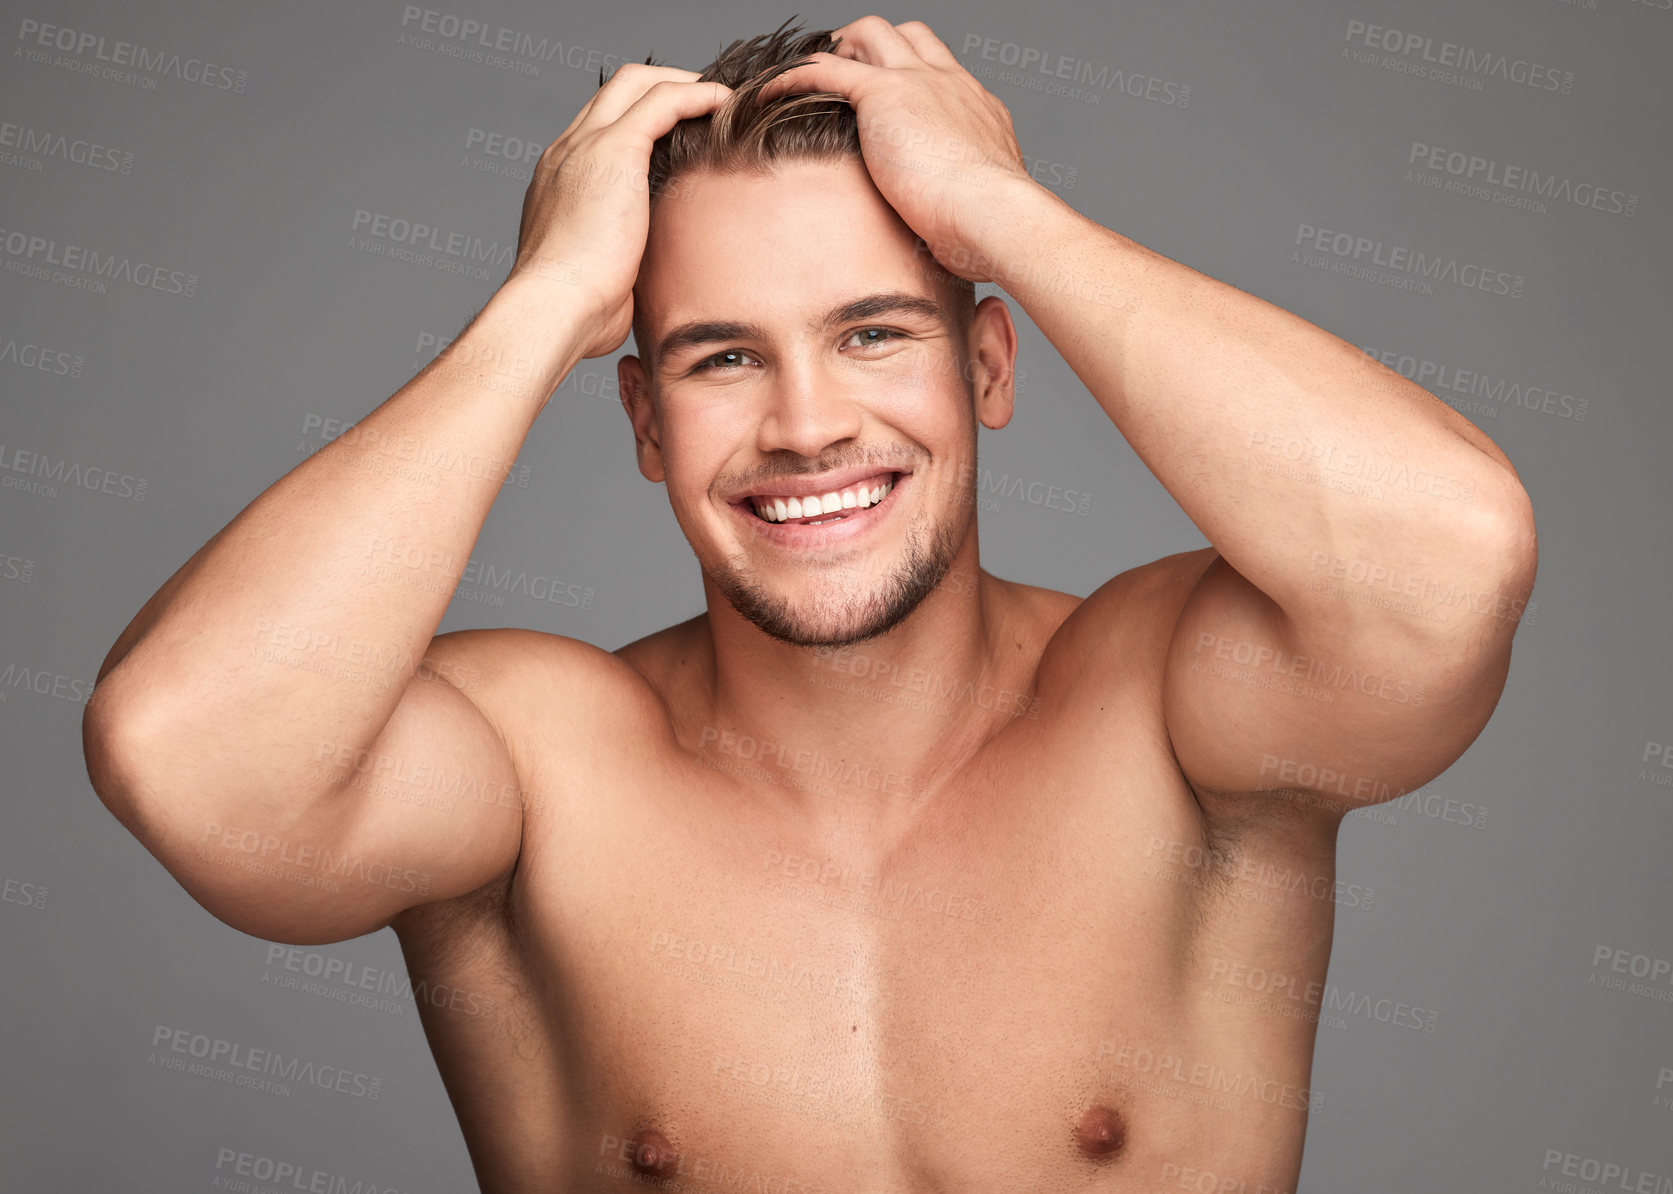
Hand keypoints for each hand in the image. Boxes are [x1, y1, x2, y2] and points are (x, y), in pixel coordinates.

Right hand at [506, 65, 730, 358]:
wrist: (556, 307)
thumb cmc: (576, 310)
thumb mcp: (598, 273)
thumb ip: (618, 259)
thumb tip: (642, 282)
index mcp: (560, 179)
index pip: (601, 124)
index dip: (642, 116)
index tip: (682, 130)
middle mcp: (567, 151)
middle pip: (617, 89)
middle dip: (666, 85)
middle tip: (707, 102)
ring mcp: (587, 146)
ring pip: (638, 83)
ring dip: (685, 83)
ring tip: (722, 99)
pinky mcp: (614, 150)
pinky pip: (662, 100)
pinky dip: (697, 94)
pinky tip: (725, 102)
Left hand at [760, 16, 1039, 282]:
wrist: (996, 215)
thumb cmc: (994, 228)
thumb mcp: (981, 208)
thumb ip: (962, 206)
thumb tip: (948, 239)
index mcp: (975, 108)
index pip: (940, 69)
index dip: (909, 72)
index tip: (886, 97)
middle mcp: (949, 83)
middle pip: (908, 36)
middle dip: (874, 47)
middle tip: (846, 74)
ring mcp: (918, 83)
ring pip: (871, 33)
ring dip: (839, 48)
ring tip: (810, 77)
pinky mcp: (884, 94)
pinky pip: (826, 67)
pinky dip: (793, 75)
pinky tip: (768, 93)